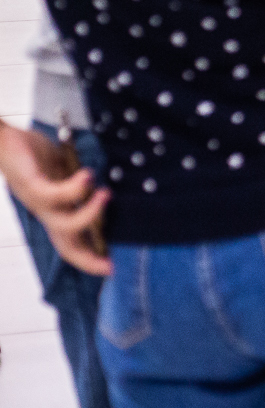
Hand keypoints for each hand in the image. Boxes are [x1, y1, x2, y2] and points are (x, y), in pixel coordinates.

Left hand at [0, 124, 111, 275]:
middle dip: (87, 258)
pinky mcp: (30, 184)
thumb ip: (79, 182)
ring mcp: (36, 200)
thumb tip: (106, 187)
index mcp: (53, 210)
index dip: (89, 258)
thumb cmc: (32, 153)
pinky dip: (74, 189)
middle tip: (110, 263)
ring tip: (106, 195)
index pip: (71, 242)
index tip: (111, 268)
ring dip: (88, 215)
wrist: (2, 139)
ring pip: (63, 224)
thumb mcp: (63, 170)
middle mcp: (45, 211)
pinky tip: (88, 176)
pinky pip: (53, 195)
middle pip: (66, 245)